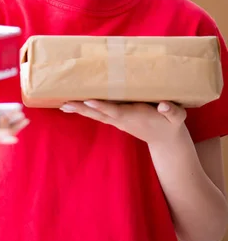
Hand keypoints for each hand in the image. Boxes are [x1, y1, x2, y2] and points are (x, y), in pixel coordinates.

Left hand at [60, 99, 186, 146]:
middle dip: (82, 108)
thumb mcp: (177, 117)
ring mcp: (118, 120)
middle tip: (65, 103)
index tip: (88, 100)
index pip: (115, 110)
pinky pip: (98, 114)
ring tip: (63, 105)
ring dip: (79, 110)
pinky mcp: (117, 119)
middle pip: (99, 113)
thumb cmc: (171, 123)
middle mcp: (122, 119)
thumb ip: (172, 111)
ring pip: (95, 114)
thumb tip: (164, 105)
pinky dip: (85, 110)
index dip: (102, 106)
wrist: (166, 140)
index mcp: (133, 116)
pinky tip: (74, 106)